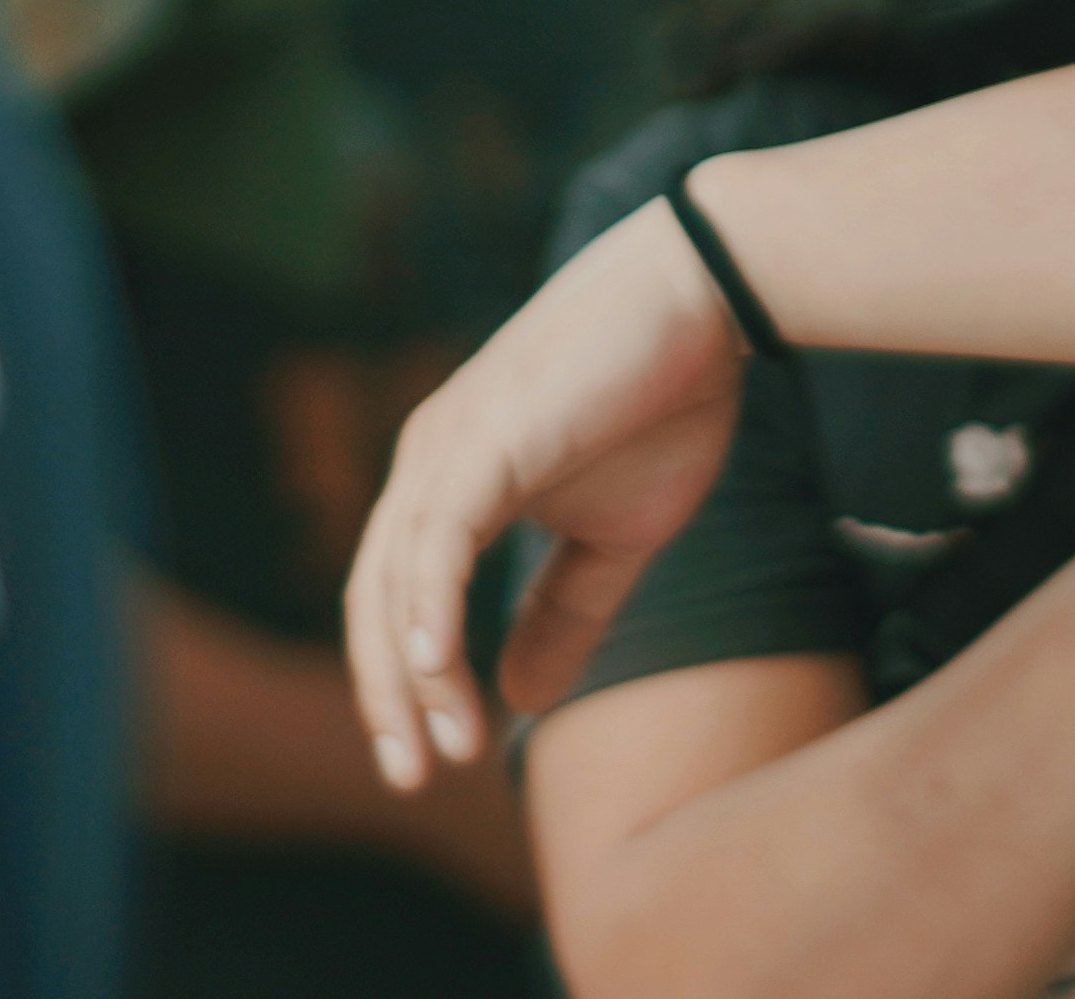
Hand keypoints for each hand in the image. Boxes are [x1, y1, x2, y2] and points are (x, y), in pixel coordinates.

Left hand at [344, 184, 753, 790]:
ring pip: (396, 581)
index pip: (394, 602)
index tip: (437, 760)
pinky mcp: (483, 436)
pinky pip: (437, 535)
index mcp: (448, 483)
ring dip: (412, 674)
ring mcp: (446, 446)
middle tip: (413, 776)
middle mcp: (427, 463)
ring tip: (443, 748)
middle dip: (387, 698)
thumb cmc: (661, 401)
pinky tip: (436, 665)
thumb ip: (564, 615)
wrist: (702, 299)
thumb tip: (518, 704)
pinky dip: (428, 604)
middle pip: (372, 602)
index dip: (404, 686)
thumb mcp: (616, 537)